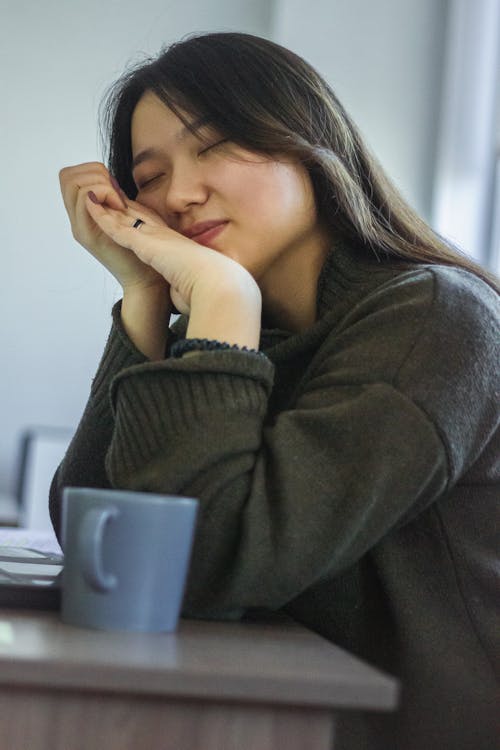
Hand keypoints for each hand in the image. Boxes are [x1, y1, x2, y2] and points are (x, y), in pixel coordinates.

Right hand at [59, 162, 165, 291]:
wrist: (144, 280)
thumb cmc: (142, 250)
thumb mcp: (126, 216)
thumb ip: (114, 198)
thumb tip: (110, 178)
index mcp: (84, 213)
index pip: (70, 175)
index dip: (92, 170)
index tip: (115, 188)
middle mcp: (77, 219)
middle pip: (67, 176)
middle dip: (95, 174)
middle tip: (116, 195)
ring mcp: (80, 227)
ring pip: (74, 184)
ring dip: (100, 184)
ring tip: (118, 203)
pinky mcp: (89, 236)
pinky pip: (85, 202)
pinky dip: (103, 195)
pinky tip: (119, 207)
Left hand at [84, 192, 260, 319]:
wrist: (214, 283)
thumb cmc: (207, 288)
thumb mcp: (191, 285)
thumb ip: (183, 287)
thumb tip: (182, 301)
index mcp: (173, 244)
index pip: (150, 226)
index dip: (135, 216)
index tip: (123, 209)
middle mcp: (162, 235)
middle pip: (135, 215)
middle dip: (118, 204)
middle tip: (102, 191)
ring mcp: (153, 236)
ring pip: (123, 216)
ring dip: (106, 205)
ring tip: (88, 192)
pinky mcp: (144, 243)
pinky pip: (118, 226)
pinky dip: (103, 215)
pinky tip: (90, 205)